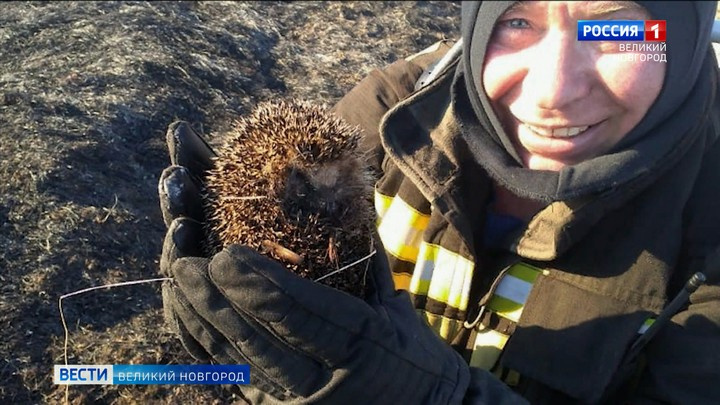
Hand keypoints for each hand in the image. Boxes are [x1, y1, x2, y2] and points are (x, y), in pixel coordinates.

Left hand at [157, 122, 469, 402]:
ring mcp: (291, 400)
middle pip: (256, 342)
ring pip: (232, 361)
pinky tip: (178, 306)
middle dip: (216, 300)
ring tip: (175, 275)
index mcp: (362, 348)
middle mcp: (321, 382)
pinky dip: (197, 340)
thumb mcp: (395, 305)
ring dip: (198, 316)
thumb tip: (348, 186)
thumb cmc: (413, 356)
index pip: (304, 318)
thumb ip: (367, 252)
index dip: (262, 287)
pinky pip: (225, 375)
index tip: (227, 254)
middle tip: (186, 261)